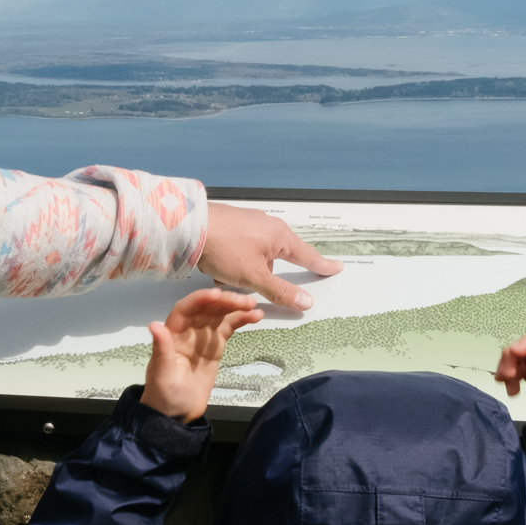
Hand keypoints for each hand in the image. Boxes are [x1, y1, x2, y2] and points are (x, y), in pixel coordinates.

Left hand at [141, 288, 263, 421]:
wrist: (177, 414)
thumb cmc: (165, 395)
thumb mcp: (162, 374)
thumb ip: (162, 349)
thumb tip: (154, 325)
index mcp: (172, 333)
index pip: (186, 309)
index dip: (201, 299)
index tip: (218, 294)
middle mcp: (187, 330)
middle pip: (206, 308)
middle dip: (224, 301)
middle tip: (246, 300)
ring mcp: (203, 337)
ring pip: (219, 314)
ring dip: (236, 307)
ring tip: (254, 305)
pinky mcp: (215, 346)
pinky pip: (228, 327)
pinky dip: (241, 320)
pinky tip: (256, 316)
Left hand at [196, 203, 341, 309]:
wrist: (189, 227)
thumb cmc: (224, 248)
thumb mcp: (255, 277)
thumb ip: (280, 291)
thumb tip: (306, 302)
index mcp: (280, 236)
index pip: (307, 255)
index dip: (322, 265)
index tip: (336, 267)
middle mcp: (268, 225)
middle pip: (275, 260)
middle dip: (260, 276)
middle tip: (246, 283)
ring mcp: (248, 222)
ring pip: (254, 257)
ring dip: (242, 271)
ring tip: (223, 276)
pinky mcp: (231, 224)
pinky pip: (238, 249)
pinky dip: (230, 262)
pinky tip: (215, 268)